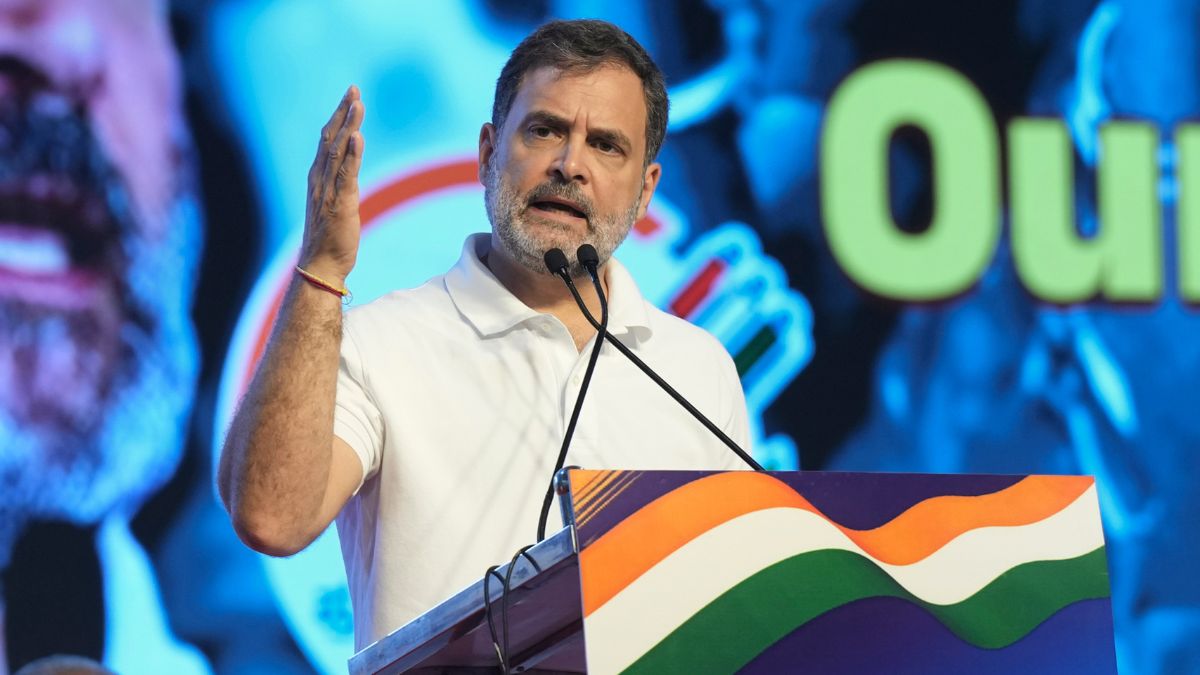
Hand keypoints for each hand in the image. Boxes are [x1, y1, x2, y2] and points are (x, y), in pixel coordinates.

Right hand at [299, 86, 364, 284]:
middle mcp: (319, 181)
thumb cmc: (330, 240)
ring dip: (348, 126)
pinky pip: (345, 174)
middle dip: (343, 113)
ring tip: (357, 104)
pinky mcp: (340, 204)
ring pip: (337, 151)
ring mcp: (328, 192)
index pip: (327, 141)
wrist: (320, 267)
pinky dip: (351, 154)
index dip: (339, 118)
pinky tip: (357, 137)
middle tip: (353, 90)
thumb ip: (342, 187)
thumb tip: (351, 174)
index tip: (350, 97)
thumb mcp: (337, 206)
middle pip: (330, 139)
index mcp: (318, 180)